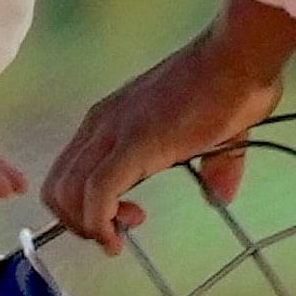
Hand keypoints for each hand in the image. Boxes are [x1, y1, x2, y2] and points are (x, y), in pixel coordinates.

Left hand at [39, 0, 295, 251]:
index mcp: (113, 117)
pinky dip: (99, 223)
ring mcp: (114, 131)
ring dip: (87, 226)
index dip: (83, 206)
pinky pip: (96, 193)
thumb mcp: (217, 133)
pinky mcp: (133, 144)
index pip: (69, 171)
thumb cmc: (231, 86)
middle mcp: (102, 123)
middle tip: (116, 232)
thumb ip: (216, 164)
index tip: (125, 216)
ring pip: (66, 193)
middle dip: (78, 222)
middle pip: (56, 187)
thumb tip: (222, 193)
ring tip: (120, 234)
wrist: (238, 58)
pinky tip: (117, 237)